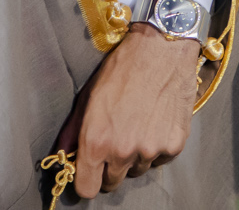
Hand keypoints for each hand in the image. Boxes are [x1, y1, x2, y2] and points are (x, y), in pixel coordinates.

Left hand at [70, 23, 200, 198]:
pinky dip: (157, 146)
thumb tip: (63, 153)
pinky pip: (160, 159)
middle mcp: (123, 151)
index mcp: (97, 141)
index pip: (87, 189)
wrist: (161, 49)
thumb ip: (73, 131)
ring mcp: (151, 150)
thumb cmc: (122, 69)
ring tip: (138, 123)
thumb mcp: (88, 96)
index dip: (87, 180)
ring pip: (138, 169)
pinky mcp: (174, 145)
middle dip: (111, 166)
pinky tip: (155, 121)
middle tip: (116, 139)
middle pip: (112, 183)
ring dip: (135, 155)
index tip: (90, 170)